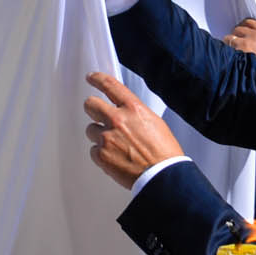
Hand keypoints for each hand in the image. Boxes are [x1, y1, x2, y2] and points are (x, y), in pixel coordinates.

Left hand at [83, 72, 183, 189]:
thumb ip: (134, 115)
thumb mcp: (154, 123)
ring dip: (99, 136)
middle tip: (97, 115)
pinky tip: (115, 159)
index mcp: (133, 109)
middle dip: (92, 108)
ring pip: (91, 129)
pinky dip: (101, 155)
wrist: (163, 176)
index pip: (110, 85)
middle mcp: (117, 120)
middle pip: (90, 104)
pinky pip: (93, 151)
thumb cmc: (164, 153)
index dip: (97, 79)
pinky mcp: (102, 156)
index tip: (91, 78)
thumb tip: (124, 114)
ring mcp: (107, 138)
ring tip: (115, 147)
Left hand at [223, 18, 255, 57]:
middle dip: (235, 36)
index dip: (244, 28)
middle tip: (234, 45)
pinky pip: (227, 43)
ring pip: (231, 36)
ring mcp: (247, 41)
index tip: (240, 33)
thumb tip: (251, 43)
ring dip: (229, 43)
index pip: (251, 23)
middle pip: (239, 28)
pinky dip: (225, 50)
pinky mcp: (239, 48)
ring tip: (231, 53)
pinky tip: (227, 57)